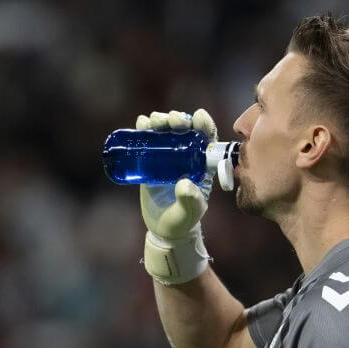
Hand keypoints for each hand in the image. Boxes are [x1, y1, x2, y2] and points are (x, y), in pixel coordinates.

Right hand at [135, 109, 218, 284]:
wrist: (164, 229)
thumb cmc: (183, 221)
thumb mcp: (190, 212)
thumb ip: (189, 200)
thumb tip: (184, 184)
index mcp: (202, 165)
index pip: (207, 139)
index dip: (204, 124)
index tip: (198, 117)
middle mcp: (187, 157)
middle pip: (185, 130)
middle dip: (179, 119)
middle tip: (171, 121)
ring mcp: (169, 158)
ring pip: (166, 132)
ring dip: (161, 120)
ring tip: (154, 121)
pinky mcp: (152, 162)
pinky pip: (149, 141)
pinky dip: (144, 128)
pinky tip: (141, 123)